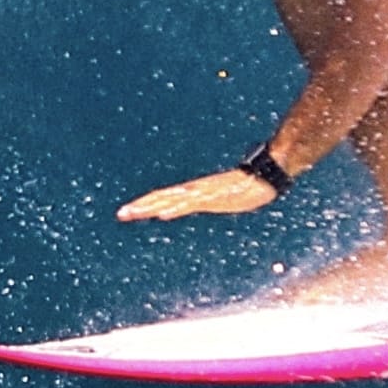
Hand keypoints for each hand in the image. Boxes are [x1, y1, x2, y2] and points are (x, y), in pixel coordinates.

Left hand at [118, 165, 284, 222]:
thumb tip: (200, 203)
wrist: (267, 173)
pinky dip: (176, 208)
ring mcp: (204, 194)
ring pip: (172, 200)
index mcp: (196, 191)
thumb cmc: (248, 185)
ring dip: (151, 207)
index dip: (146, 203)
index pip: (165, 197)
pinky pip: (192, 205)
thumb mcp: (224, 198)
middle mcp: (195, 190)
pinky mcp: (215, 198)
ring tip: (133, 212)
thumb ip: (211, 200)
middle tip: (120, 214)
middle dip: (141, 206)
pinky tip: (163, 213)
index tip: (129, 211)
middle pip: (162, 198)